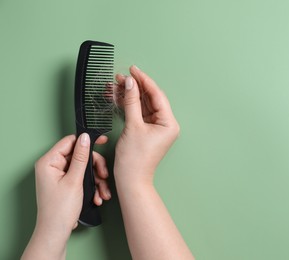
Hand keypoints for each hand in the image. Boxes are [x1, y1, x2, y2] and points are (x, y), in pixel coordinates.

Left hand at [22, 134, 110, 259]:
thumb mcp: (74, 180)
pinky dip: (91, 186)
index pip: (70, 142)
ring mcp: (59, 175)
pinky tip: (97, 196)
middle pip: (80, 155)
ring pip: (84, 168)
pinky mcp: (65, 183)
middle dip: (94, 167)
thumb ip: (81, 157)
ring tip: (102, 191)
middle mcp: (52, 166)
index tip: (102, 141)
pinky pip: (82, 178)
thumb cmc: (59, 209)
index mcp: (49, 162)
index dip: (87, 141)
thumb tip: (85, 138)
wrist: (56, 232)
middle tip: (103, 175)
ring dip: (95, 179)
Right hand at [113, 66, 179, 183]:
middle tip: (121, 77)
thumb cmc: (135, 159)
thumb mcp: (132, 126)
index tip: (133, 70)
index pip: (157, 95)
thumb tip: (129, 83)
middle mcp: (165, 124)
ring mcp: (156, 128)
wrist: (131, 179)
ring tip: (116, 85)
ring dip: (130, 95)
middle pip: (150, 98)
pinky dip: (129, 105)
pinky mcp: (147, 131)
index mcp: (169, 123)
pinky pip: (139, 113)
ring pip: (143, 105)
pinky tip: (119, 96)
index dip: (144, 80)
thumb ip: (131, 102)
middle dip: (135, 87)